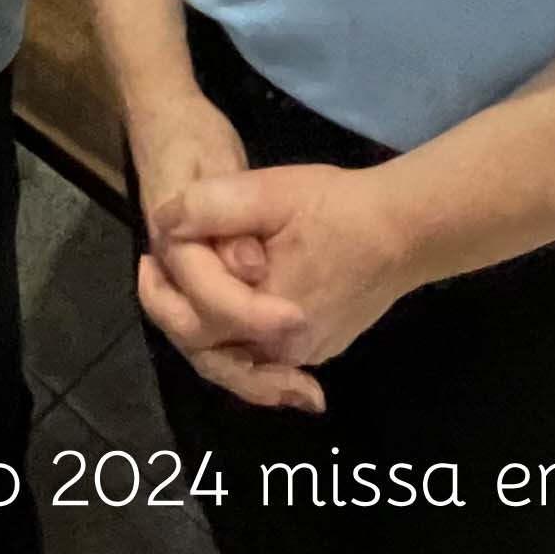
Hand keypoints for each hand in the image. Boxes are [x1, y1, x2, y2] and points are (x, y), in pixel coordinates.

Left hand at [142, 161, 417, 411]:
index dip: (164, 292)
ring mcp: (307, 356)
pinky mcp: (320, 347)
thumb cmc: (339, 209)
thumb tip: (166, 224)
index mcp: (269, 321)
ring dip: (205, 333)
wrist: (406, 230)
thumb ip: (212, 207)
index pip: (198, 322)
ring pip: (238, 361)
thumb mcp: (270, 192)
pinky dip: (239, 342)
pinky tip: (226, 315)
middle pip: (213, 354)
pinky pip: (266, 357)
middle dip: (176, 318)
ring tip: (179, 296)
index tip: (147, 259)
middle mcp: (287, 353)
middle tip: (153, 279)